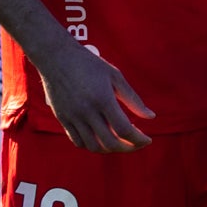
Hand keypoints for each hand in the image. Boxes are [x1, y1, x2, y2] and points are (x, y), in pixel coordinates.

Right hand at [37, 39, 154, 152]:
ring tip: (121, 142)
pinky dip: (93, 145)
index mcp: (103, 100)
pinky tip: (103, 139)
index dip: (139, 139)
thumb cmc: (89, 64)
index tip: (148, 140)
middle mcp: (86, 112)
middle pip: (110, 142)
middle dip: (128, 148)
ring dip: (111, 149)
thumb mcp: (116, 77)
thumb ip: (133, 99)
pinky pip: (78, 141)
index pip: (124, 130)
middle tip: (137, 143)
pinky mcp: (62, 118)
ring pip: (93, 146)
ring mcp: (72, 117)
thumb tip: (151, 117)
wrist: (56, 57)